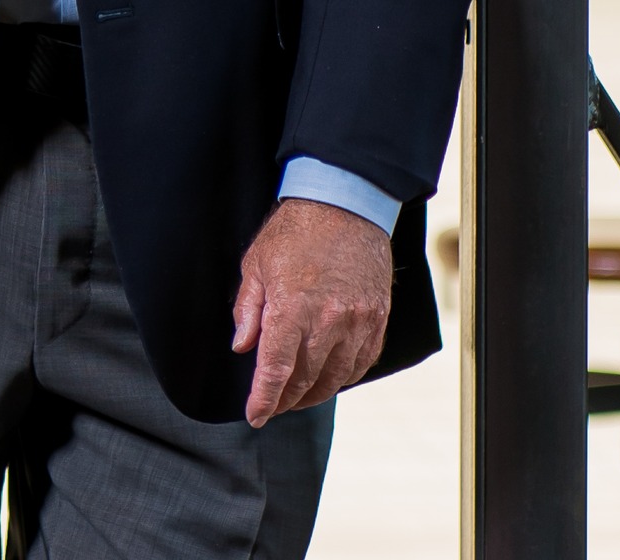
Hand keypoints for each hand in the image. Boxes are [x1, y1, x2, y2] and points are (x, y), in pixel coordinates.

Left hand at [232, 198, 391, 427]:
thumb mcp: (257, 263)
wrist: (345, 203)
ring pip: (334, 378)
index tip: (255, 415)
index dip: (263, 399)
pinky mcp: (377, 319)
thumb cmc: (296, 230)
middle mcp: (327, 321)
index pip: (275, 371)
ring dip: (313, 394)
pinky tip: (329, 376)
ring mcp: (357, 322)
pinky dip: (342, 377)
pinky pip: (360, 364)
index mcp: (292, 308)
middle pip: (304, 381)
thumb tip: (243, 347)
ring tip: (298, 396)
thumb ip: (248, 309)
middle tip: (273, 405)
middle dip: (284, 400)